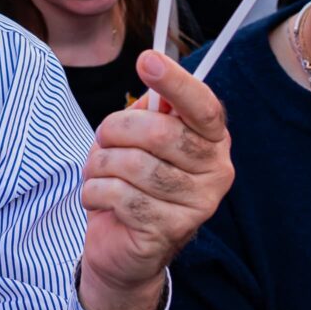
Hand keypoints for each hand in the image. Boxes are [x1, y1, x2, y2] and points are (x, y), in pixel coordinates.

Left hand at [79, 51, 232, 309]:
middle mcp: (215, 171)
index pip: (204, 107)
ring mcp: (197, 204)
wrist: (125, 250)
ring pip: (134, 164)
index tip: (147, 60)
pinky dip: (95, 191)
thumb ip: (150, 110)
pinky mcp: (169, 230)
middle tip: (103, 138)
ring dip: (101, 164)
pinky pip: (119, 195)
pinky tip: (98, 198)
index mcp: (212, 141)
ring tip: (99, 173)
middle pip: (160, 133)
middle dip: (117, 129)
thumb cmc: (132, 182)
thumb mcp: (141, 141)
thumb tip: (153, 67)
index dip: (176, 83)